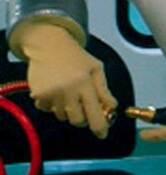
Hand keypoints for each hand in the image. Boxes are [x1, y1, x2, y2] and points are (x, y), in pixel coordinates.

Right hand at [12, 22, 116, 138]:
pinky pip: (48, 110)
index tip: (103, 134)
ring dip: (68, 110)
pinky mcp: (38, 95)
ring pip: (62, 116)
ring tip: (69, 92)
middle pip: (77, 120)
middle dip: (83, 118)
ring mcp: (51, 94)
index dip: (99, 126)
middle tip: (84, 107)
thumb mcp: (96, 68)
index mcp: (85, 83)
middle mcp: (68, 90)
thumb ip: (104, 90)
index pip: (94, 112)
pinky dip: (53, 105)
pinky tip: (56, 90)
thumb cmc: (76, 57)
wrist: (49, 46)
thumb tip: (112, 107)